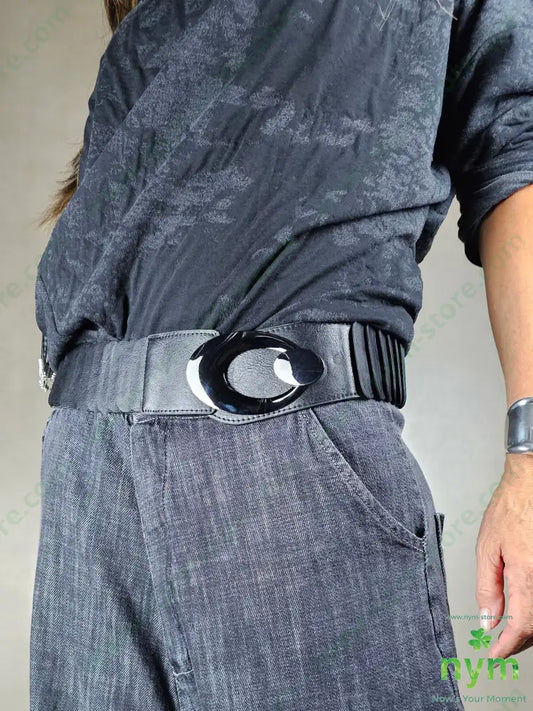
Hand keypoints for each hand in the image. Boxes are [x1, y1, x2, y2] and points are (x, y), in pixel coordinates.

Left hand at [475, 452, 532, 659]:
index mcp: (528, 574)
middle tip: (500, 647)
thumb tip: (489, 620)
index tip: (494, 655)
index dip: (508, 646)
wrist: (531, 485)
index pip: (522, 626)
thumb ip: (487, 588)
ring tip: (511, 634)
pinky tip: (525, 613)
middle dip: (519, 642)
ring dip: (530, 629)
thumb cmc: (511, 509)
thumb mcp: (487, 548)